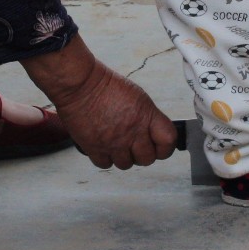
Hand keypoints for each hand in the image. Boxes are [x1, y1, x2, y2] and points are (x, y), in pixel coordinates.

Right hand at [22, 37, 176, 168]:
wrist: (80, 85)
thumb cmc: (105, 85)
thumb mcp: (138, 97)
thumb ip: (148, 117)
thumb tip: (154, 132)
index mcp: (146, 116)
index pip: (168, 141)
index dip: (165, 147)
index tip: (161, 147)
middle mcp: (132, 132)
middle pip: (147, 159)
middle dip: (143, 154)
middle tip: (136, 146)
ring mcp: (114, 142)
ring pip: (126, 164)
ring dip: (123, 157)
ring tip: (117, 144)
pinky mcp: (95, 148)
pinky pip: (106, 164)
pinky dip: (105, 158)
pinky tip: (104, 146)